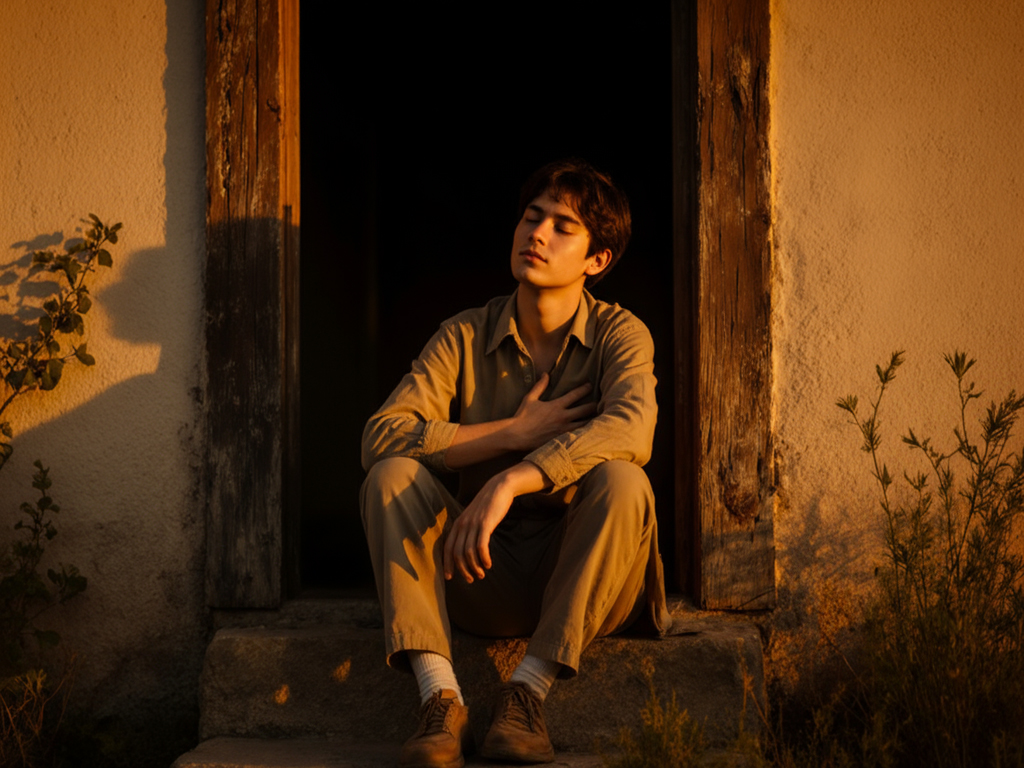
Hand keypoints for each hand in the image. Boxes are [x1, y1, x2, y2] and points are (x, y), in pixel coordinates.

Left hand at [443, 462, 548, 582]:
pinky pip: (481, 546)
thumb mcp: (473, 517)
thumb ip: (468, 530)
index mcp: (458, 524)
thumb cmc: (488, 505)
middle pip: (457, 554)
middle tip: (471, 579)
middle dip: (462, 570)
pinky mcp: (486, 524)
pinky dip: (484, 558)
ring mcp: (474, 524)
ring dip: (474, 567)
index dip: (447, 564)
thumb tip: (467, 548)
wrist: (499, 488)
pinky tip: (488, 564)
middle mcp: (463, 525)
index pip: (448, 548)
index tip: (449, 577)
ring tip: (481, 574)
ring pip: (469, 553)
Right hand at [510, 373, 595, 449]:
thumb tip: (545, 373)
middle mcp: (563, 417)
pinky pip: (579, 437)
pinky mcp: (562, 440)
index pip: (575, 394)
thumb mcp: (530, 398)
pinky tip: (592, 433)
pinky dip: (586, 434)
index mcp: (556, 405)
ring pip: (586, 424)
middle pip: (586, 409)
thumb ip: (540, 386)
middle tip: (601, 403)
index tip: (591, 385)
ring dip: (593, 420)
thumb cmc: (522, 416)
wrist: (517, 435)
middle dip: (594, 405)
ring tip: (601, 418)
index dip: (585, 388)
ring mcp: (564, 430)